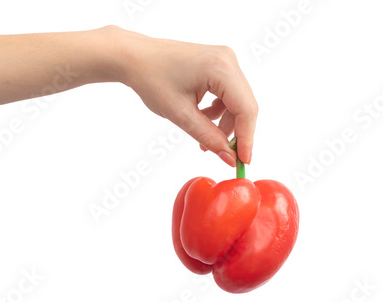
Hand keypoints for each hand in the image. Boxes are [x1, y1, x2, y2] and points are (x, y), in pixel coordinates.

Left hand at [112, 27, 257, 165]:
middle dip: (236, 132)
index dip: (247, 138)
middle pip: (245, 105)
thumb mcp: (180, 114)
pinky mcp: (219, 63)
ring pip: (237, 101)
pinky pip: (229, 93)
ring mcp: (225, 59)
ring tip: (204, 137)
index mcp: (220, 69)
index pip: (245, 109)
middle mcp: (228, 60)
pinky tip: (203, 118)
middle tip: (226, 155)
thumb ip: (208, 137)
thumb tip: (229, 157)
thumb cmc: (151, 79)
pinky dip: (220, 110)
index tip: (243, 161)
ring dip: (226, 123)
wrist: (135, 58)